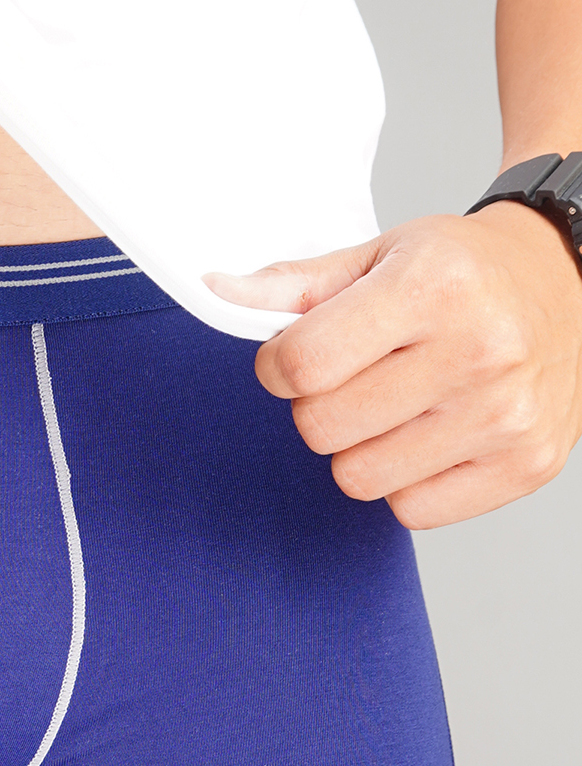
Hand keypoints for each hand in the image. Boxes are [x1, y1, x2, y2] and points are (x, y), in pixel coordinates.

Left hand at [205, 205, 581, 526]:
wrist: (566, 282)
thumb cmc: (465, 270)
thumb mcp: (379, 254)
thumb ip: (295, 286)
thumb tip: (219, 294)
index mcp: (433, 288)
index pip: (303, 364)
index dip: (278, 365)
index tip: (295, 356)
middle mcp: (477, 353)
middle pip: (323, 426)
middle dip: (319, 403)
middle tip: (355, 375)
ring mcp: (506, 417)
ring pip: (360, 477)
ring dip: (360, 446)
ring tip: (396, 402)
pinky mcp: (526, 466)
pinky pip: (412, 511)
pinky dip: (405, 479)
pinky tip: (430, 432)